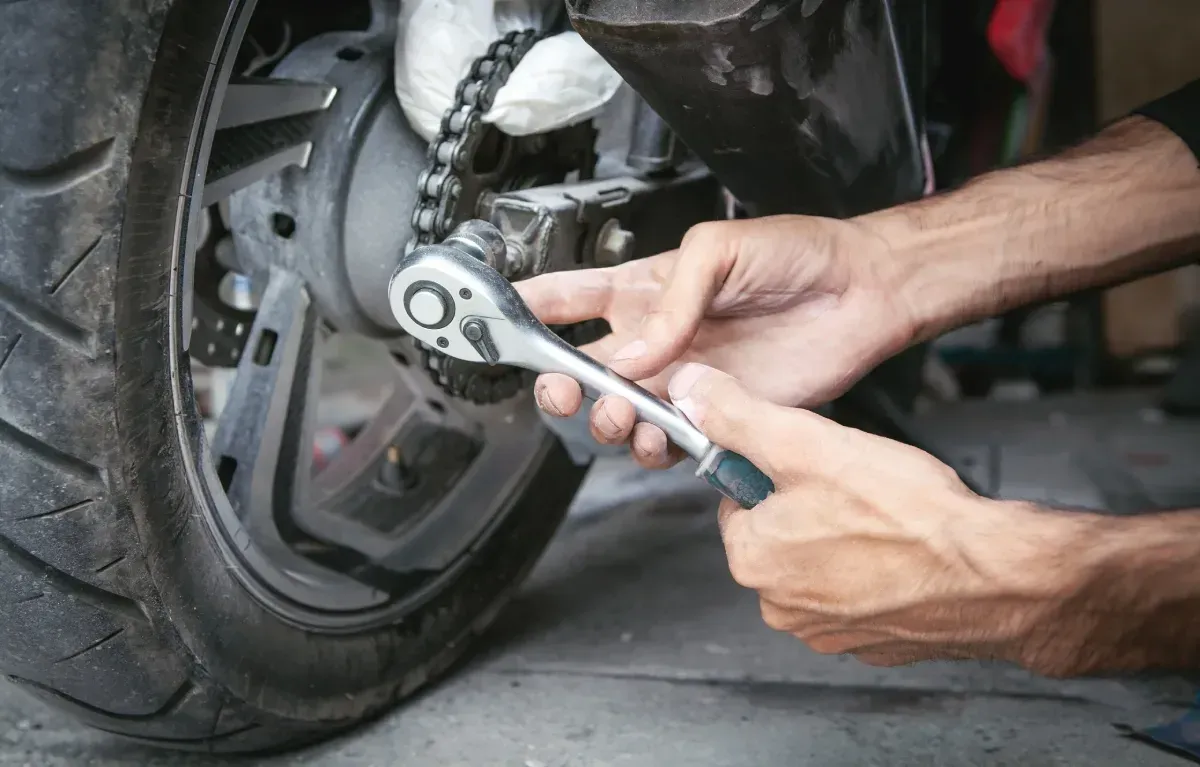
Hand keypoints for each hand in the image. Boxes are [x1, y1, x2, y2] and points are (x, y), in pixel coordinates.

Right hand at [515, 215, 916, 468]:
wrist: (862, 294)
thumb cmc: (797, 254)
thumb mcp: (720, 249)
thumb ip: (671, 299)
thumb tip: (631, 353)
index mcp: (646, 289)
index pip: (569, 297)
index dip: (527, 308)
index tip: (492, 319)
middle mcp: (656, 338)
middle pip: (581, 370)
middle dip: (558, 384)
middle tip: (563, 388)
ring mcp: (682, 378)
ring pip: (618, 413)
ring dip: (607, 421)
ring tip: (624, 412)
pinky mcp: (716, 411)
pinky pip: (668, 440)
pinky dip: (656, 446)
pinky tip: (664, 431)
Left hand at [669, 362, 1096, 673]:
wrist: (994, 577)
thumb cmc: (907, 515)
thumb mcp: (805, 443)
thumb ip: (738, 416)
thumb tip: (688, 392)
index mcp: (752, 560)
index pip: (737, 501)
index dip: (775, 470)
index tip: (812, 460)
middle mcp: (781, 607)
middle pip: (779, 533)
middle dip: (812, 505)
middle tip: (859, 486)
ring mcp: (830, 631)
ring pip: (821, 563)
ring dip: (846, 539)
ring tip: (888, 517)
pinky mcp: (875, 643)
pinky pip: (862, 595)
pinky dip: (880, 573)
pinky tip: (906, 551)